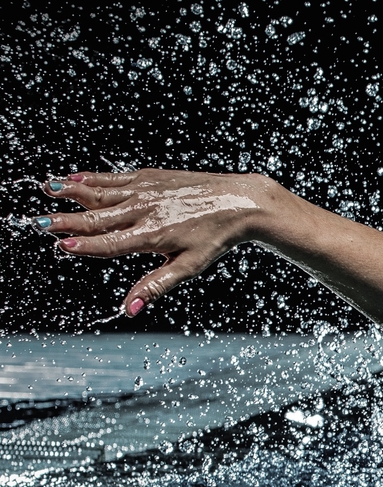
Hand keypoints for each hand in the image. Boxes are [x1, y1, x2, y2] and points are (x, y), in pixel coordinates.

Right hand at [39, 169, 293, 316]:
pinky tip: (72, 178)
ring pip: (100, 192)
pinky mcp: (149, 177)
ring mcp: (145, 191)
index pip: (110, 244)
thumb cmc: (215, 238)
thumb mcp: (189, 267)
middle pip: (97, 217)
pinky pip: (113, 178)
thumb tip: (128, 309)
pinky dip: (91, 178)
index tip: (61, 247)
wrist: (239, 202)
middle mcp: (143, 210)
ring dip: (70, 192)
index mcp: (151, 236)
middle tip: (38, 223)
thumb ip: (154, 286)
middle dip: (66, 221)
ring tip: (45, 189)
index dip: (85, 247)